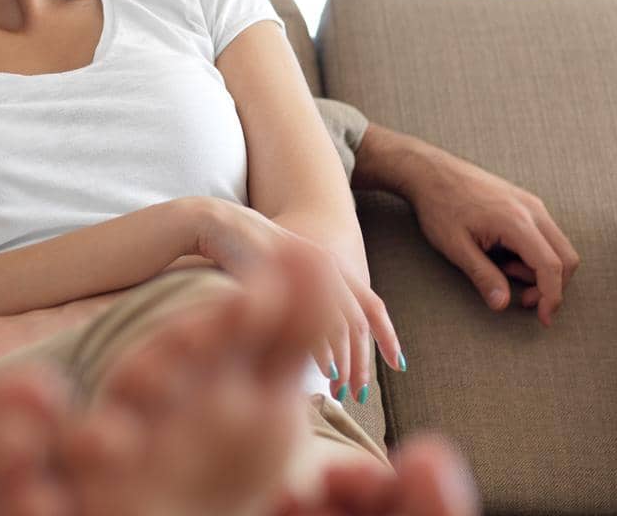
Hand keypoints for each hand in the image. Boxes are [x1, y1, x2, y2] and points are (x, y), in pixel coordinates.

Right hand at [193, 198, 401, 405]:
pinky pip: (315, 318)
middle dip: (363, 361)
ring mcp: (308, 269)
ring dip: (347, 361)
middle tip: (360, 394)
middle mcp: (326, 265)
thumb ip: (303, 297)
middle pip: (359, 320)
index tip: (400, 364)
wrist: (216, 221)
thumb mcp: (281, 275)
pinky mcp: (291, 276)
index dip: (388, 335)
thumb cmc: (244, 252)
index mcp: (329, 265)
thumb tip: (320, 339)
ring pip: (342, 323)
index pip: (371, 305)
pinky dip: (324, 348)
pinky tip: (324, 371)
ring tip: (341, 391)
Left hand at [393, 142, 580, 325]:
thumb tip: (502, 305)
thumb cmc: (439, 206)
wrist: (430, 171)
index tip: (543, 319)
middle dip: (551, 286)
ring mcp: (531, 203)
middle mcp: (532, 210)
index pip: (552, 266)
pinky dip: (535, 253)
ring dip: (541, 269)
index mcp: (516, 221)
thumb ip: (482, 276)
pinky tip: (505, 254)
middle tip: (522, 298)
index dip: (552, 297)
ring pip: (558, 246)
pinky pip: (546, 234)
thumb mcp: (455, 246)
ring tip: (503, 269)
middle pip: (566, 257)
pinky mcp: (526, 202)